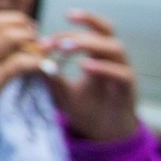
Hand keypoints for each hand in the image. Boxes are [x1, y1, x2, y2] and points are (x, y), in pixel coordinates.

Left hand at [43, 10, 140, 141]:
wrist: (104, 132)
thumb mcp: (62, 91)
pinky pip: (121, 73)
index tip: (46, 36)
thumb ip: (50, 76)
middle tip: (53, 42)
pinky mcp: (128, 89)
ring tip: (65, 48)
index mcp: (99, 53)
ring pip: (115, 47)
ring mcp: (124, 71)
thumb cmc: (85, 107)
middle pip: (104, 31)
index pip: (92, 29)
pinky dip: (104, 67)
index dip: (69, 29)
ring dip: (90, 44)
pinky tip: (84, 66)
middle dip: (76, 34)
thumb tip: (32, 59)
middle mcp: (114, 57)